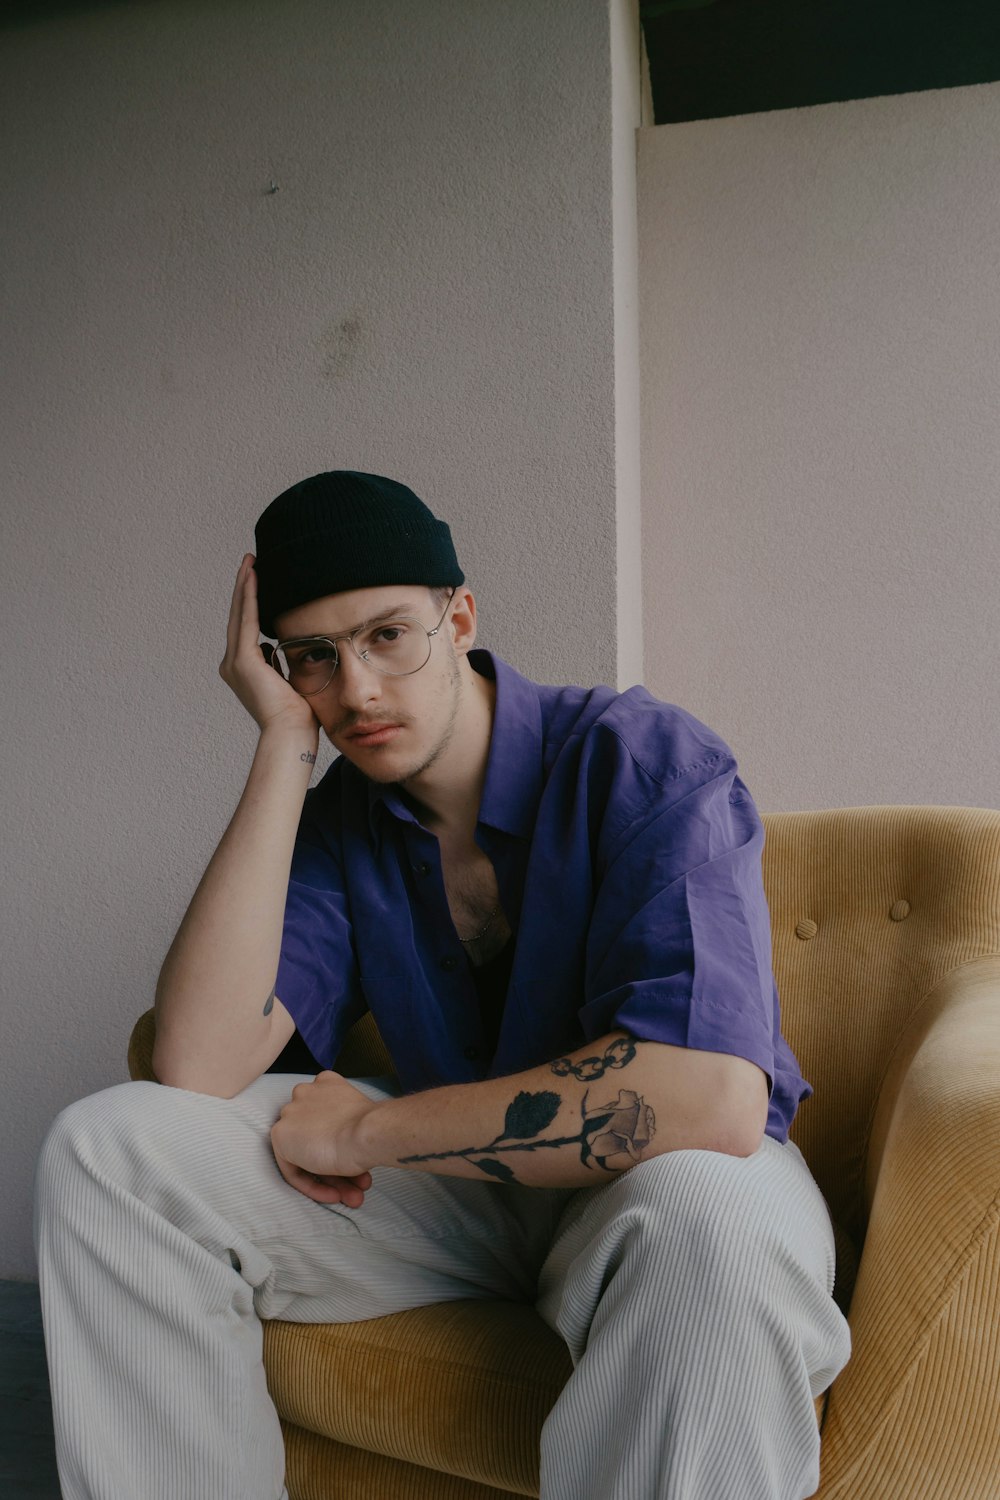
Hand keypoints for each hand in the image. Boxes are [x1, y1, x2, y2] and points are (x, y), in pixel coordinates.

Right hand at [219, 555, 320, 738]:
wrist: (291, 733)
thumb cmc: (297, 715)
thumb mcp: (287, 679)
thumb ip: (278, 661)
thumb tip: (277, 645)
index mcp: (243, 668)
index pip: (245, 626)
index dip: (249, 601)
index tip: (256, 578)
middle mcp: (232, 664)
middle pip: (238, 616)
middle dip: (244, 587)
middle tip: (250, 560)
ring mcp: (235, 663)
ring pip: (240, 614)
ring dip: (245, 586)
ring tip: (251, 562)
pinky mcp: (243, 662)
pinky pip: (247, 621)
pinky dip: (250, 598)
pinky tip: (253, 578)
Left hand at [271, 1072, 377, 1206]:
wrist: (365, 1133)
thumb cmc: (372, 1127)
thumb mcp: (360, 1121)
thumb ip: (345, 1130)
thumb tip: (347, 1153)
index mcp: (326, 1083)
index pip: (327, 1121)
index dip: (343, 1145)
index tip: (359, 1163)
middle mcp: (304, 1092)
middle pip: (316, 1139)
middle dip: (339, 1167)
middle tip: (359, 1184)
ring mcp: (290, 1112)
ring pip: (307, 1156)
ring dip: (332, 1181)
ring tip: (354, 1197)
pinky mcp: (280, 1134)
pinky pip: (294, 1170)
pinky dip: (313, 1186)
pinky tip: (335, 1195)